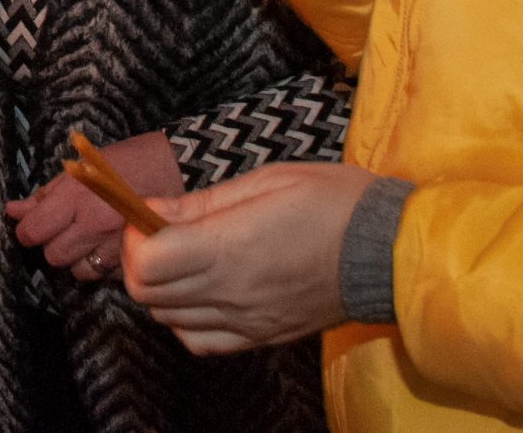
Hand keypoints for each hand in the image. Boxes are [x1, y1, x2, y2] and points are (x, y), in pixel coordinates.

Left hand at [6, 130, 183, 283]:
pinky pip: (105, 277)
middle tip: (63, 230)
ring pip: (77, 272)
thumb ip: (46, 193)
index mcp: (77, 197)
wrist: (177, 168)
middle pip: (53, 256)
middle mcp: (94, 225)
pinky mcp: (136, 260)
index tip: (32, 225)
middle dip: (52, 245)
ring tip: (86, 240)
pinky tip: (107, 248)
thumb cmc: (127, 161)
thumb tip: (13, 211)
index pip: (33, 230)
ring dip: (76, 259)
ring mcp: (116, 246)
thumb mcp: (82, 167)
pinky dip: (102, 266)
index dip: (27, 230)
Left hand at [122, 161, 376, 353]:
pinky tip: (202, 292)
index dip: (133, 236)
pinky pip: (201, 341)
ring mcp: (246, 321)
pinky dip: (187, 320)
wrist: (388, 250)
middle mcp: (231, 292)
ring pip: (169, 320)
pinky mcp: (262, 337)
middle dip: (139, 260)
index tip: (148, 214)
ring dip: (161, 289)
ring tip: (183, 258)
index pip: (144, 264)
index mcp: (229, 248)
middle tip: (160, 231)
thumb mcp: (266, 181)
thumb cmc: (332, 202)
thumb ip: (202, 203)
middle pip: (147, 295)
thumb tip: (151, 210)